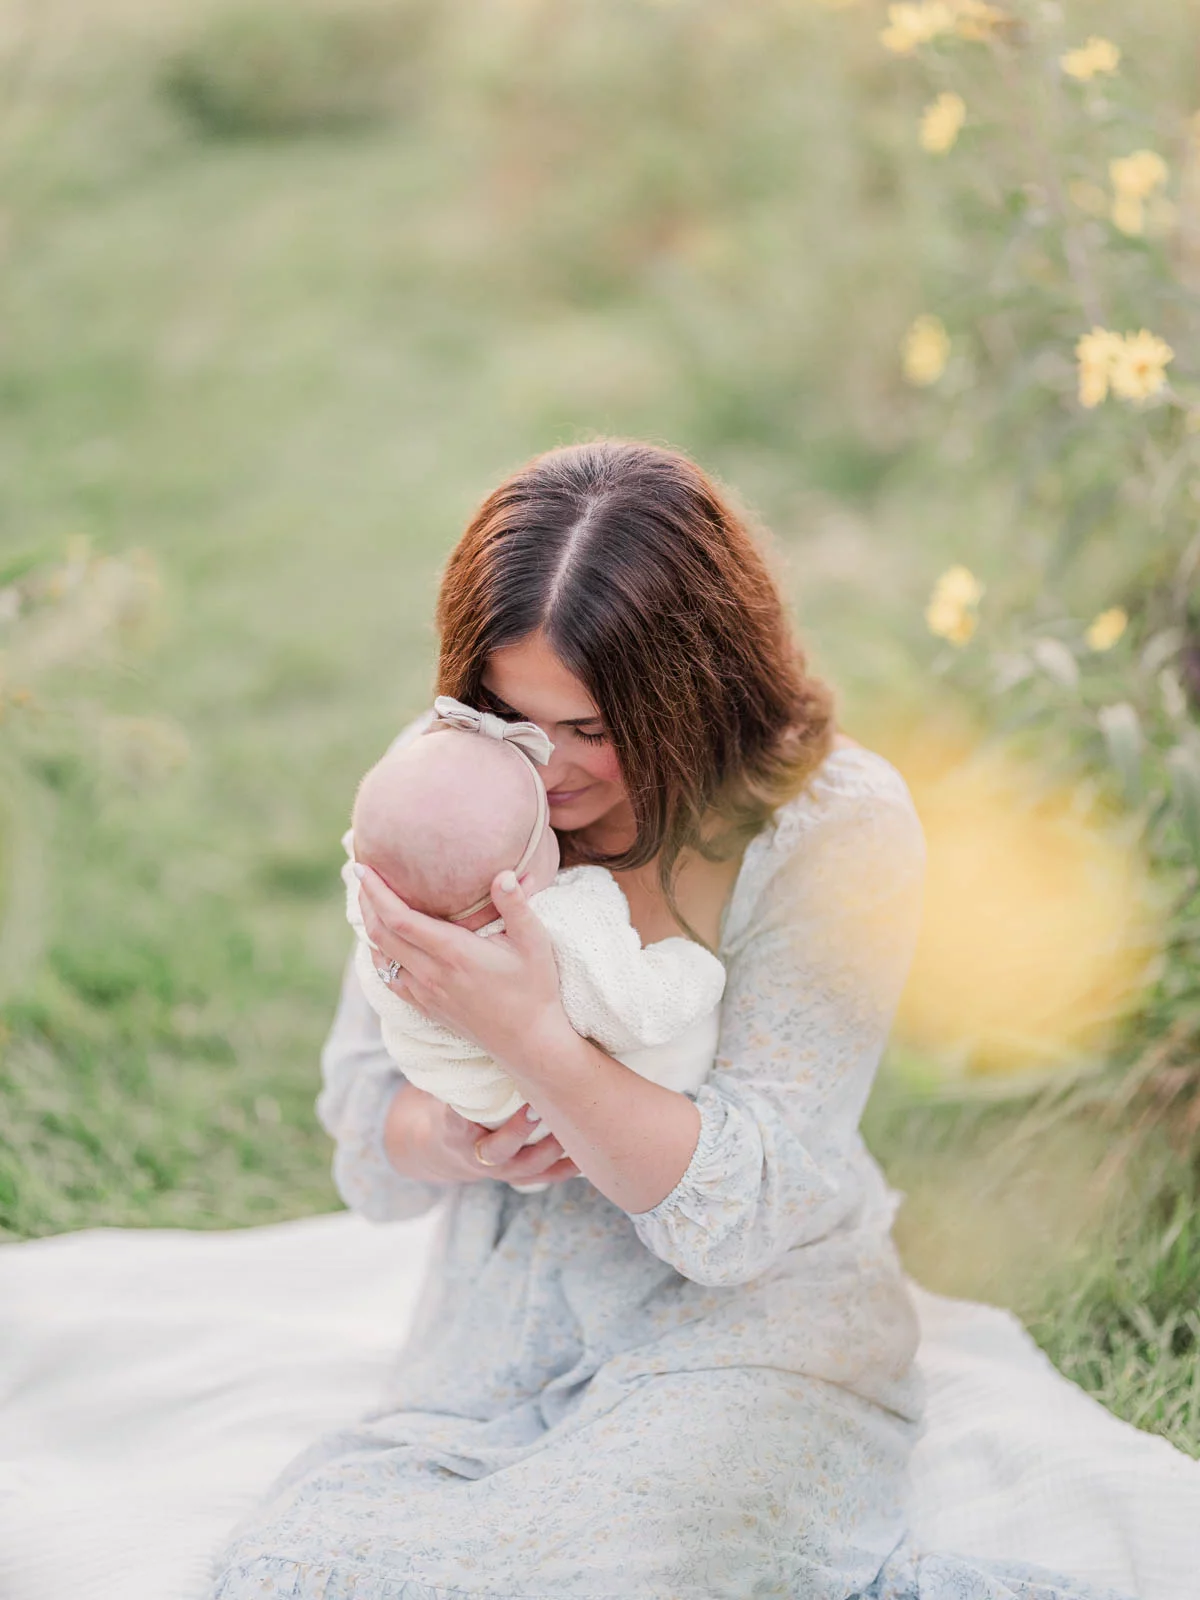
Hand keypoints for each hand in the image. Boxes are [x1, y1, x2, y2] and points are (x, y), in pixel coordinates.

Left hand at [356, 864, 571, 1080]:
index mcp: (453, 953)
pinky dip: (378, 954)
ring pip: (380, 956)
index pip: (399, 919)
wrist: (529, 1041)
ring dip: (370, 926)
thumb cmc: (534, 988)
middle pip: (380, 934)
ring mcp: (425, 993)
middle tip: (363, 874)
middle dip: (367, 901)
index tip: (363, 868)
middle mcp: (431, 974)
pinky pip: (388, 977)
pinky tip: (382, 941)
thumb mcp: (534, 943)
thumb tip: (504, 873)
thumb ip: (516, 906)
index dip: (376, 892)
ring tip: (369, 900)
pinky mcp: (425, 1007)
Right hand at [383, 1082, 579, 1186]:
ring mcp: (502, 1170)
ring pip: (527, 1167)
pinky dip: (567, 1167)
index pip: (458, 1121)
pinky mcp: (521, 1176)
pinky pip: (546, 1176)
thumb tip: (475, 1015)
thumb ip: (462, 1063)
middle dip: (518, 1131)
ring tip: (571, 1126)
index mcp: (454, 1130)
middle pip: (498, 1150)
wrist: (449, 1147)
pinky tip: (587, 1152)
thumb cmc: (455, 1102)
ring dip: (550, 1149)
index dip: (470, 1111)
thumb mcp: (448, 1086)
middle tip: (537, 1106)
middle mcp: (477, 1155)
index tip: (489, 1092)